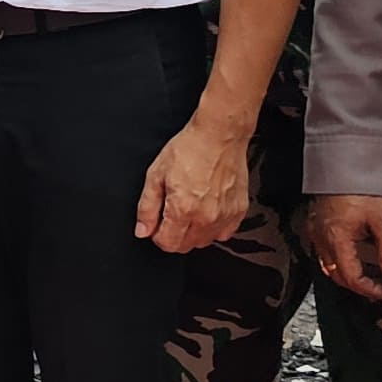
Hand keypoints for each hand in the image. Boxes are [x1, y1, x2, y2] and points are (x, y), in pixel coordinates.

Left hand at [134, 114, 253, 254]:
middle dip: (173, 235)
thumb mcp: (156, 175)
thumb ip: (147, 207)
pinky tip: (207, 209)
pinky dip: (213, 227)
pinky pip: (224, 233)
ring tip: (190, 208)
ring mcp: (225, 216)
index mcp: (183, 209)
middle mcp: (206, 217)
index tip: (157, 223)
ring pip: (204, 241)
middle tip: (171, 213)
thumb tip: (142, 231)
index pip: (167, 243)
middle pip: (185, 246)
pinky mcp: (239, 211)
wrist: (219, 136)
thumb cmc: (189, 149)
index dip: (157, 235)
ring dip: (193, 232)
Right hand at [307, 193, 381, 294]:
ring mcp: (316, 230)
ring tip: (372, 276)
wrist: (343, 159)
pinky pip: (325, 251)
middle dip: (360, 286)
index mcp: (336, 240)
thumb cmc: (360, 185)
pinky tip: (357, 256)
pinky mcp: (317, 222)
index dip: (371, 291)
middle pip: (338, 275)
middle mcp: (321, 238)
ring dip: (350, 274)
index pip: (352, 278)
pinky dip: (341, 260)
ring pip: (330, 265)